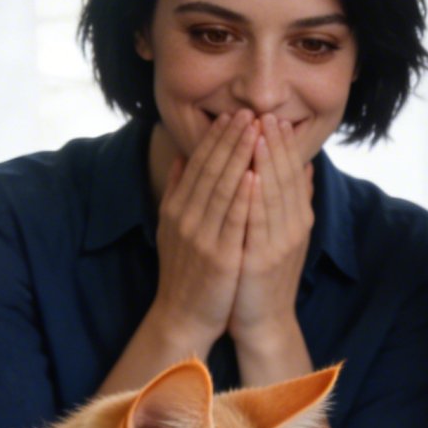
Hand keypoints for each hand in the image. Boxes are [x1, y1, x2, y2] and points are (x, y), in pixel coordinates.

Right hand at [150, 110, 256, 350]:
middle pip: (211, 170)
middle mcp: (186, 219)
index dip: (216, 138)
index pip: (198, 165)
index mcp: (176, 209)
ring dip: (239, 156)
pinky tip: (254, 173)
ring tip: (255, 129)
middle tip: (248, 111)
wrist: (183, 317)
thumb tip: (182, 157)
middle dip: (230, 138)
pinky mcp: (219, 258)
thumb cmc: (184, 272)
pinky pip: (232, 220)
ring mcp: (202, 237)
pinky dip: (243, 195)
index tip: (233, 114)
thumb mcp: (171, 228)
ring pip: (222, 188)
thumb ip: (177, 192)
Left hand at [228, 117, 312, 352]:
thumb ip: (291, 201)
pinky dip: (256, 198)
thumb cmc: (263, 275)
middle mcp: (294, 227)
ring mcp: (280, 243)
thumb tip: (302, 167)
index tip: (273, 117)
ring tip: (260, 132)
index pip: (291, 173)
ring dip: (267, 161)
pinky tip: (250, 175)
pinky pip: (259, 223)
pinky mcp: (264, 259)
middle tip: (268, 113)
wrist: (262, 321)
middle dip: (276, 144)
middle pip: (285, 177)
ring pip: (275, 194)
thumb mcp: (281, 234)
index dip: (283, 144)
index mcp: (296, 218)